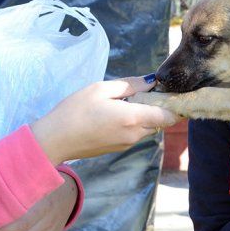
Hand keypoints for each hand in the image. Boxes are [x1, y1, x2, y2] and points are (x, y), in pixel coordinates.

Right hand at [32, 77, 179, 163]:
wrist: (54, 140)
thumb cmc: (75, 111)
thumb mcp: (100, 89)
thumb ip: (130, 85)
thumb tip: (151, 81)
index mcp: (134, 118)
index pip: (169, 116)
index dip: (176, 105)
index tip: (171, 92)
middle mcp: (134, 135)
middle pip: (160, 122)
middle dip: (159, 107)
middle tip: (144, 91)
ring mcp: (126, 144)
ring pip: (148, 128)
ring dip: (145, 115)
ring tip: (126, 100)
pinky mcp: (117, 149)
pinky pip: (135, 134)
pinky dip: (134, 123)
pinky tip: (116, 113)